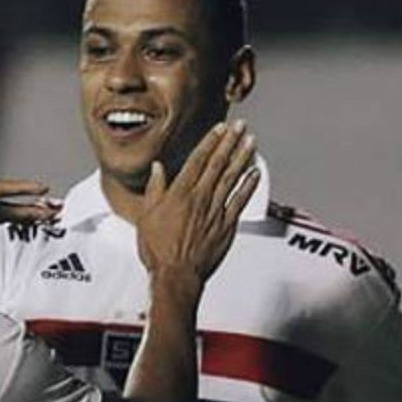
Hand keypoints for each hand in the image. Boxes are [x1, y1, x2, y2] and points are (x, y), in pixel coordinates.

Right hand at [135, 120, 260, 306]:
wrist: (176, 275)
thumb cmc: (158, 250)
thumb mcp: (146, 217)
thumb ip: (155, 190)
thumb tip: (158, 168)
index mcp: (179, 194)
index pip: (198, 160)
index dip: (210, 142)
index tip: (220, 128)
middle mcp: (200, 198)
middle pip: (218, 163)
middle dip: (230, 142)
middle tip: (240, 126)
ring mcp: (215, 211)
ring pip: (231, 177)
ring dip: (242, 157)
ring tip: (251, 141)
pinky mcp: (226, 225)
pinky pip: (240, 200)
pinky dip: (248, 185)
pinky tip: (255, 173)